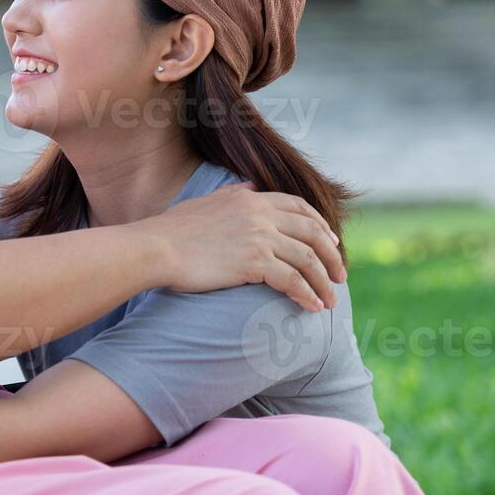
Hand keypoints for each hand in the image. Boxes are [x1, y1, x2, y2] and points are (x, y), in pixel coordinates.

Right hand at [138, 182, 344, 310]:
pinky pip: (292, 280)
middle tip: (339, 276)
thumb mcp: (205, 202)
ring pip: (308, 259)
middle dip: (332, 257)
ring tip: (329, 301)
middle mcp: (260, 214)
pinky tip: (311, 307)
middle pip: (312, 233)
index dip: (321, 226)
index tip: (331, 244)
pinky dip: (307, 295)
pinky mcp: (253, 262)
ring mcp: (259, 237)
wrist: (155, 248)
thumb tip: (249, 187)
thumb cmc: (172, 230)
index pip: (299, 207)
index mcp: (251, 198)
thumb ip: (232, 194)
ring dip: (324, 282)